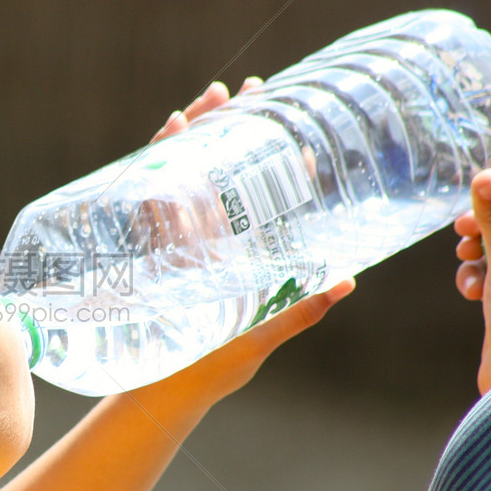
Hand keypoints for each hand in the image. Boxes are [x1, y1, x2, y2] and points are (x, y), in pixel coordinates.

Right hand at [137, 77, 354, 402]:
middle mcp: (206, 244)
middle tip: (240, 91)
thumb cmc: (209, 373)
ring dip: (192, 136)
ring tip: (204, 103)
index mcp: (238, 259)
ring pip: (182, 177)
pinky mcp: (143, 252)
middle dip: (228, 130)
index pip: (261, 200)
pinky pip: (146, 198)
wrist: (156, 398)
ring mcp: (172, 245)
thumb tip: (347, 280)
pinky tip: (165, 134)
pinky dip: (154, 163)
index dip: (276, 162)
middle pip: (218, 174)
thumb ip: (297, 311)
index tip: (292, 126)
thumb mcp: (258, 339)